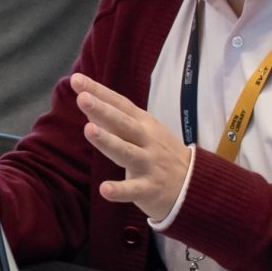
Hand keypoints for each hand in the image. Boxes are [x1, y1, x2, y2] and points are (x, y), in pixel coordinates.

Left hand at [71, 74, 191, 220]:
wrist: (194, 183)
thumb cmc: (159, 151)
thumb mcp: (142, 130)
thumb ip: (114, 118)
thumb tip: (87, 99)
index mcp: (143, 123)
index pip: (119, 104)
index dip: (99, 92)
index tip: (77, 80)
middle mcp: (146, 140)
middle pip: (123, 123)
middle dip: (103, 110)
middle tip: (82, 98)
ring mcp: (149, 164)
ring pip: (126, 152)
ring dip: (108, 141)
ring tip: (88, 130)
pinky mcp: (149, 189)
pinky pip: (133, 190)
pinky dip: (120, 190)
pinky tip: (104, 189)